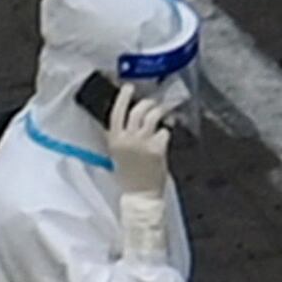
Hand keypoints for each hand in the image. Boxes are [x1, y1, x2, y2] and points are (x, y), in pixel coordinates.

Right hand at [105, 85, 176, 203]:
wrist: (140, 194)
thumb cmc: (129, 175)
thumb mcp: (117, 153)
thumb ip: (120, 136)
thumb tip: (129, 118)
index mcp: (114, 140)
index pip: (116, 113)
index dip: (123, 98)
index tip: (128, 87)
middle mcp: (128, 139)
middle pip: (137, 111)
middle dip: (147, 103)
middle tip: (152, 103)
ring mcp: (143, 143)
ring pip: (152, 117)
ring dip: (159, 111)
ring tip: (162, 113)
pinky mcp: (158, 148)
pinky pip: (164, 131)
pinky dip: (166, 131)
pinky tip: (165, 135)